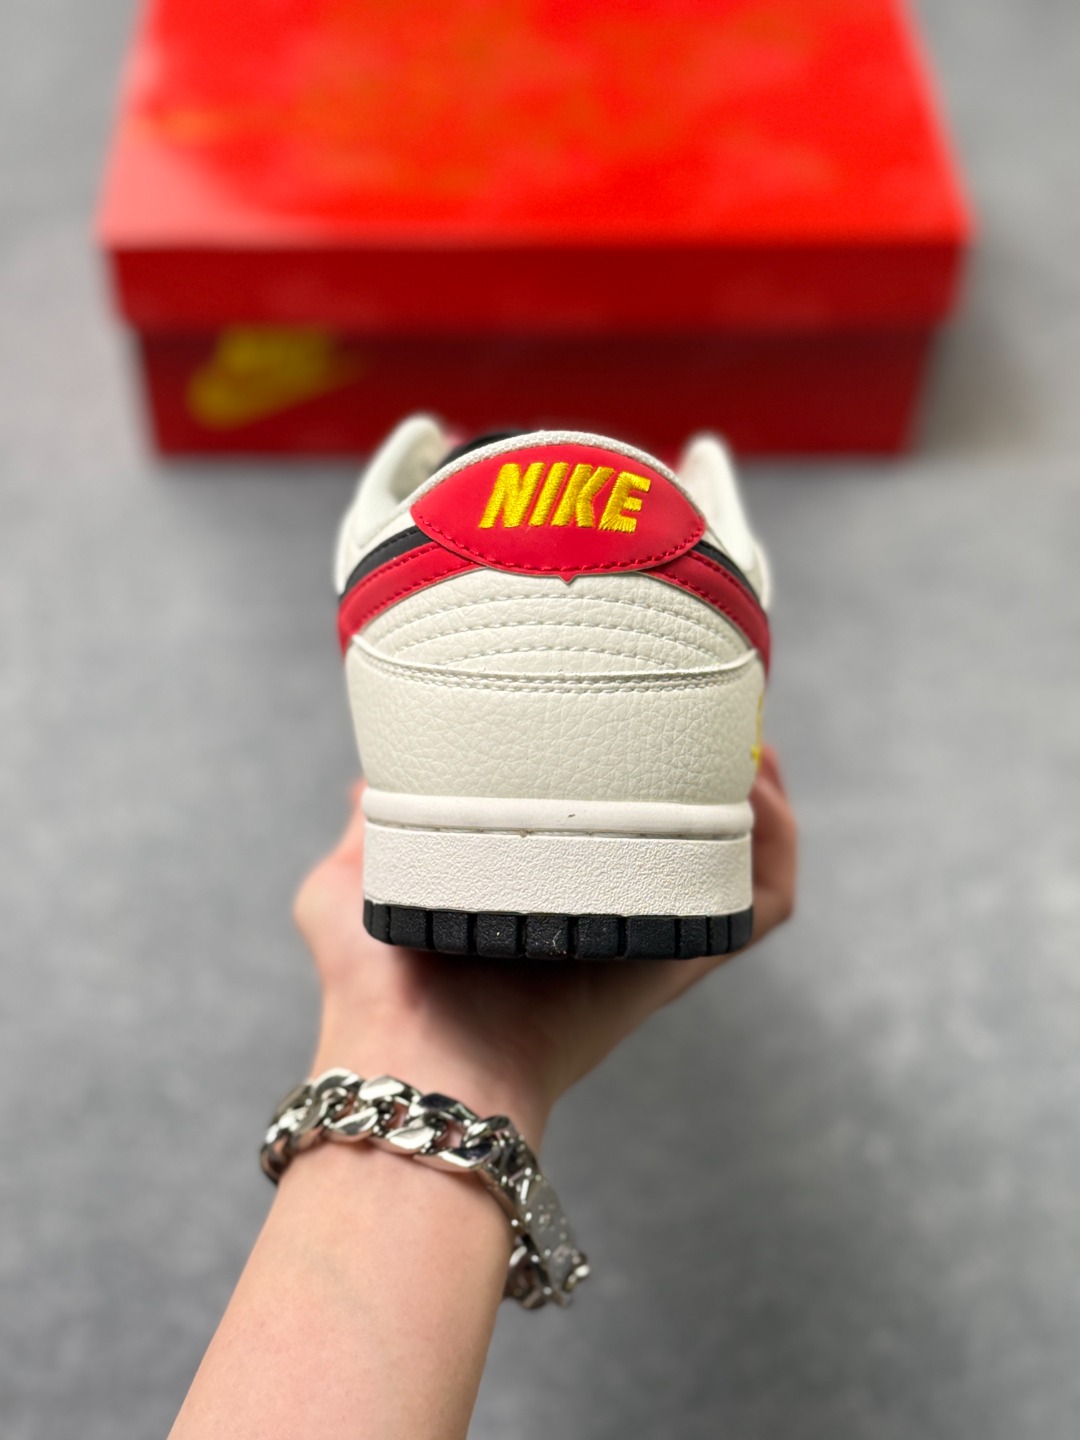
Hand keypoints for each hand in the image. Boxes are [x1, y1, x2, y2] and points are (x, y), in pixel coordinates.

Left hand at [294, 747, 796, 1143]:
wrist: (411, 1062)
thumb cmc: (375, 991)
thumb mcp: (355, 881)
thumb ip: (371, 822)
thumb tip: (372, 779)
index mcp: (546, 886)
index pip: (617, 818)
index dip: (644, 765)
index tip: (644, 708)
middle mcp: (609, 907)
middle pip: (695, 831)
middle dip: (716, 768)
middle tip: (712, 720)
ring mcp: (653, 933)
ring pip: (744, 860)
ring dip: (759, 797)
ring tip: (746, 750)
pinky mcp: (682, 958)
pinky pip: (763, 905)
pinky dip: (778, 848)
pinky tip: (758, 795)